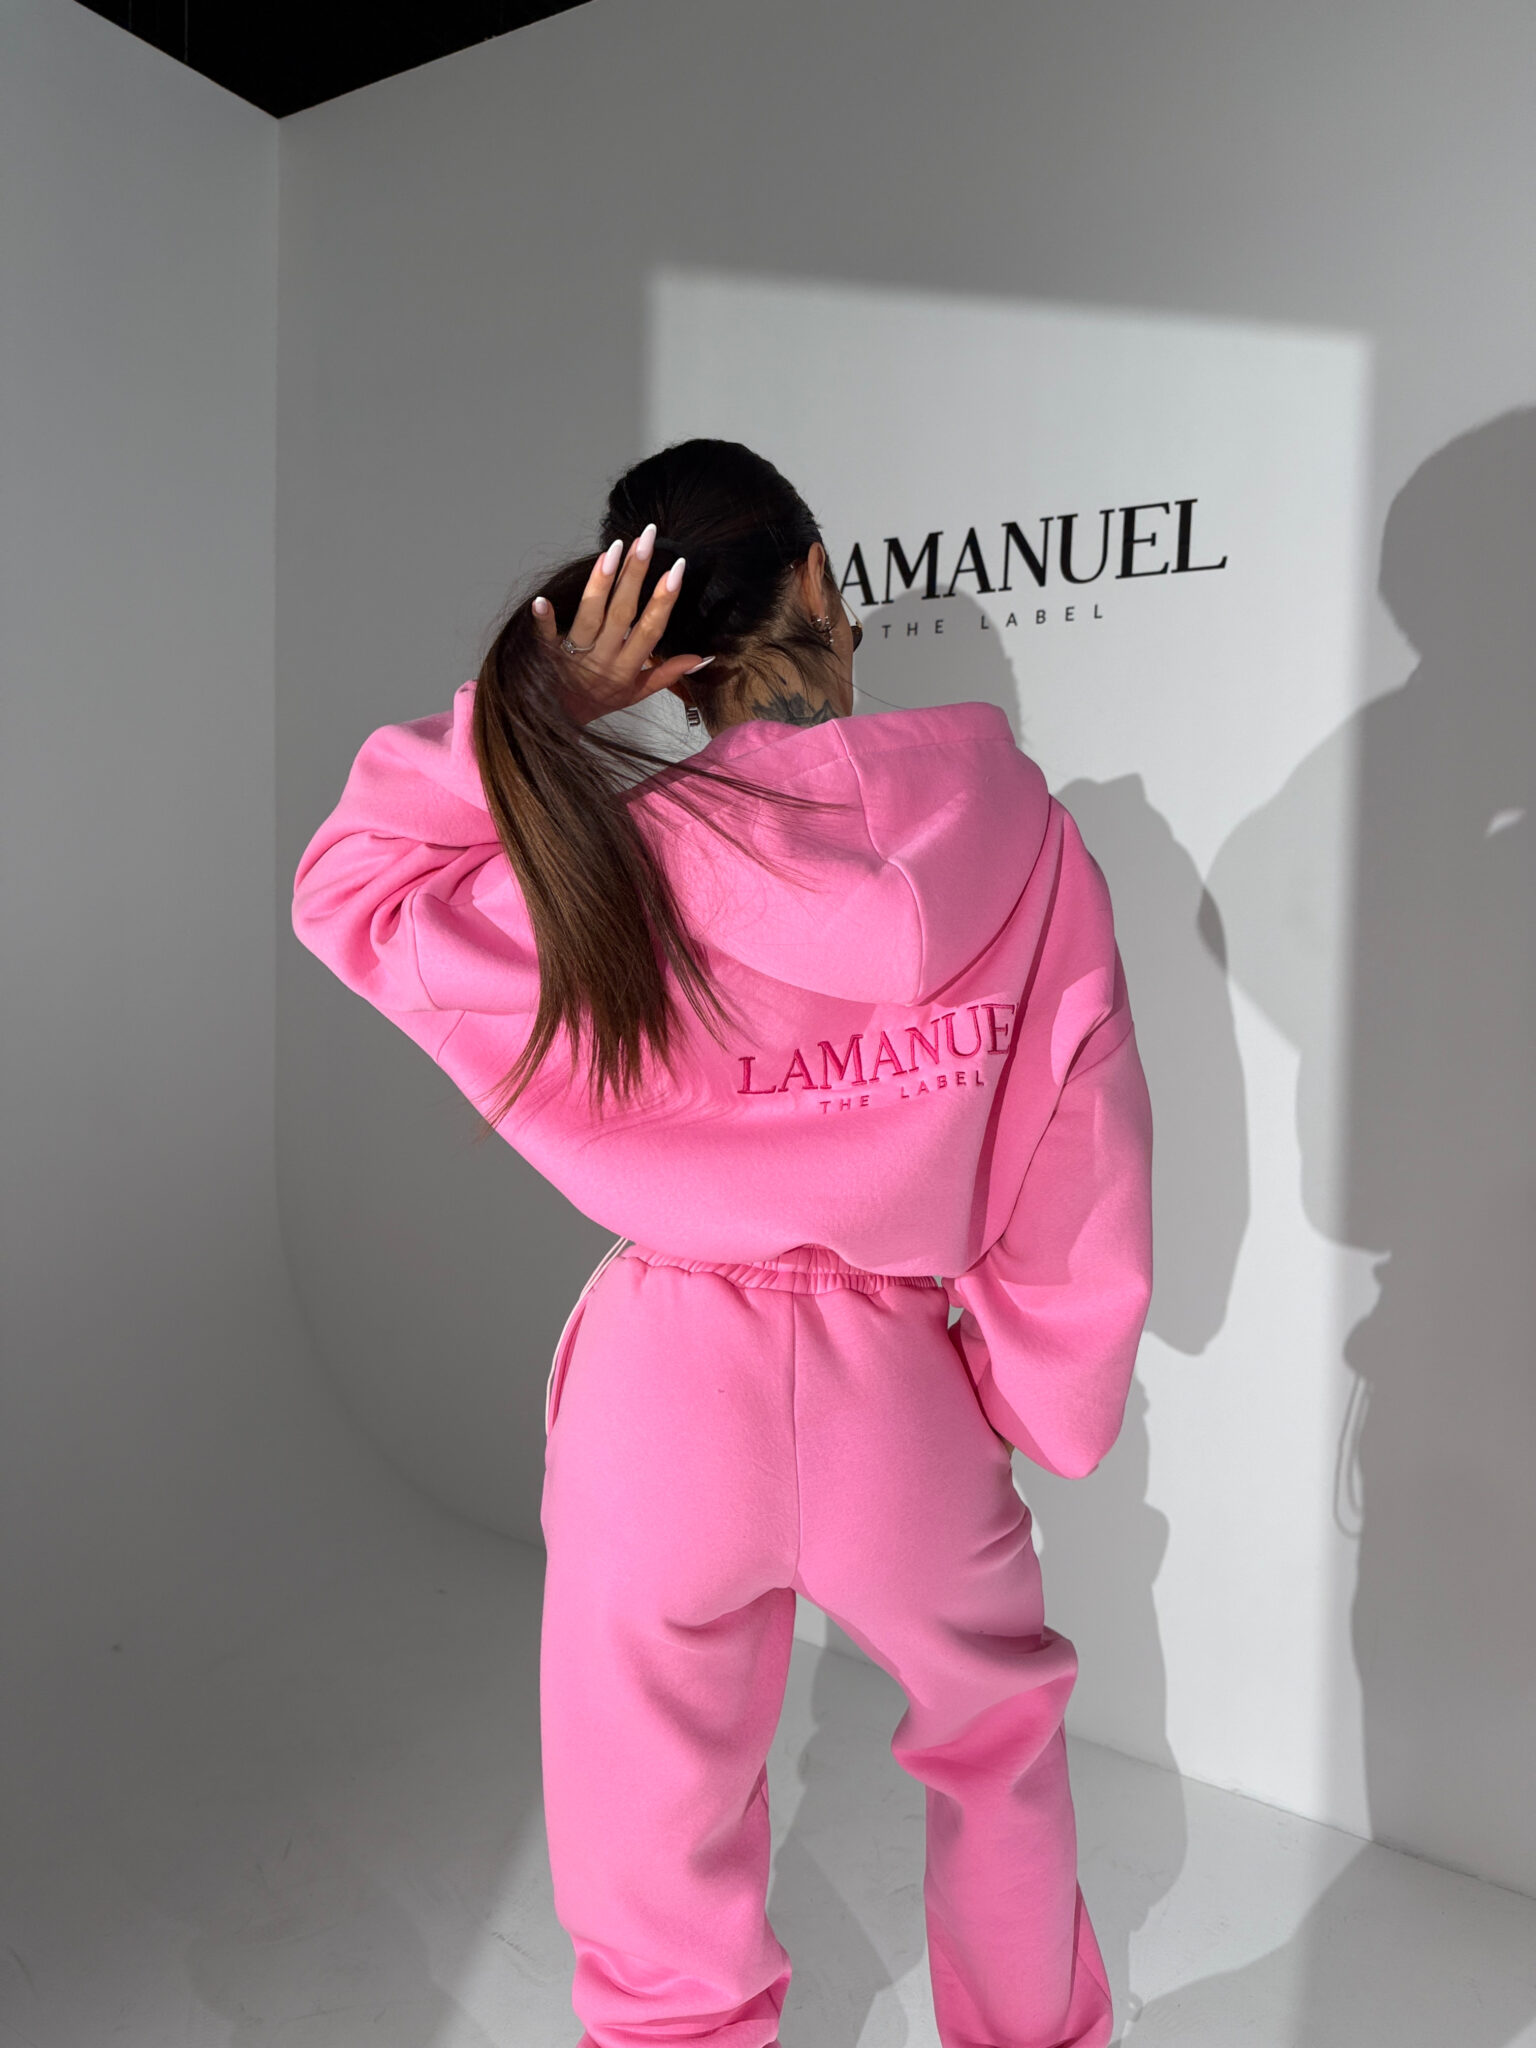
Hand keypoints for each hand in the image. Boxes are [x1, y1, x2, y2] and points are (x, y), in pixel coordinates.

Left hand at [533, 524, 712, 727]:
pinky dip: (544, 621)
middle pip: (623, 613)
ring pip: (591, 617)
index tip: (676, 569)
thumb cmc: (597, 702)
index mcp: (627, 668)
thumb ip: (667, 674)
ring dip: (601, 583)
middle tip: (645, 538)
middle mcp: (604, 658)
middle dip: (636, 574)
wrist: (556, 724)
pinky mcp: (547, 655)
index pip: (650, 630)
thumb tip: (702, 657)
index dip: (664, 600)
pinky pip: (545, 638)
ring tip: (613, 549)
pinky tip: (541, 600)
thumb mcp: (636, 694)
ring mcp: (575, 656)